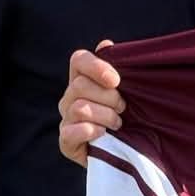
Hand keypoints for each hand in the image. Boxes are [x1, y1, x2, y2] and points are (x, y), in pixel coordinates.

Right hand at [58, 40, 123, 166]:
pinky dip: (91, 132)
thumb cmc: (128, 117)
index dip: (96, 66)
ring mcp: (65, 119)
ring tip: (118, 123)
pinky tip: (104, 135)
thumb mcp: (128, 92)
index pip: (79, 60)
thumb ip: (119, 69)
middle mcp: (69, 97)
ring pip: (80, 108)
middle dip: (109, 97)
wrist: (126, 151)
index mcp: (83, 79)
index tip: (116, 80)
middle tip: (124, 108)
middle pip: (80, 85)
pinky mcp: (66, 142)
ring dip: (105, 116)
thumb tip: (105, 44)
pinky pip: (72, 131)